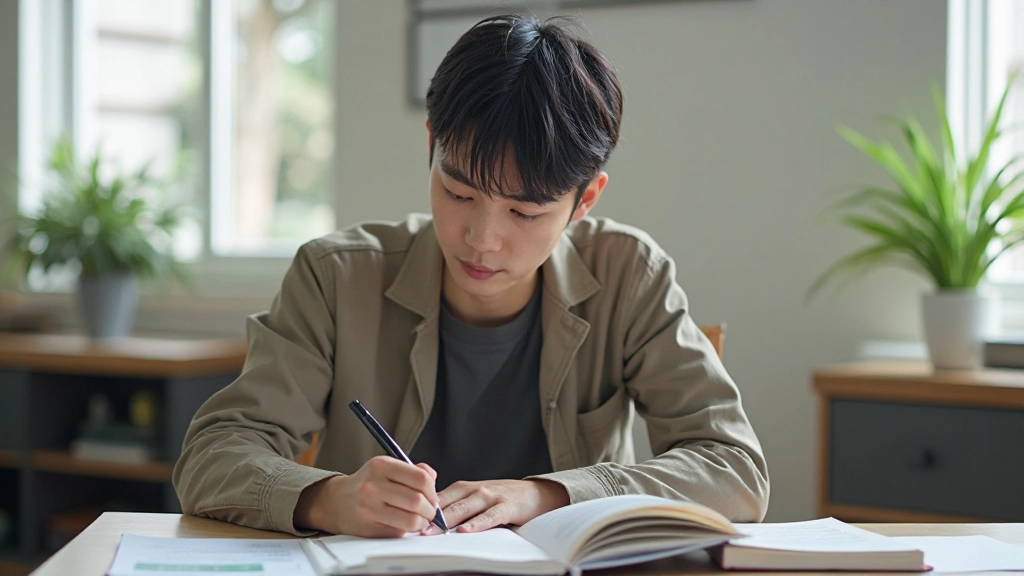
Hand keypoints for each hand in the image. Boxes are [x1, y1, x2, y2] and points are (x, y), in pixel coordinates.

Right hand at [293, 456, 439, 536]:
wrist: (338, 502)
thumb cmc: (369, 484)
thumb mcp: (387, 468)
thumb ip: (413, 470)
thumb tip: (433, 479)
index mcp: (381, 465)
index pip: (420, 478)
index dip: (432, 491)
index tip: (432, 497)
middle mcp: (373, 485)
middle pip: (417, 501)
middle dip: (430, 510)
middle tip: (430, 512)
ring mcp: (369, 508)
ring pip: (411, 520)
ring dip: (422, 523)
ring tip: (420, 520)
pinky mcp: (368, 527)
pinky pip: (399, 532)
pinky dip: (407, 531)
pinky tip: (404, 525)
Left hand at [423, 479, 568, 533]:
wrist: (533, 494)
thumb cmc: (499, 498)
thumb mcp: (474, 497)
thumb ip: (453, 506)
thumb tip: (423, 520)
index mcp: (462, 488)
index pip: (436, 498)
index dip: (420, 508)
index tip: (404, 519)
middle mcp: (473, 489)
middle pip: (446, 504)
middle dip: (428, 517)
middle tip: (413, 528)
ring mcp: (490, 497)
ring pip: (463, 509)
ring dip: (446, 521)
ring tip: (432, 531)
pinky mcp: (506, 506)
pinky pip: (489, 517)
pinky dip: (476, 524)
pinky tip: (465, 531)